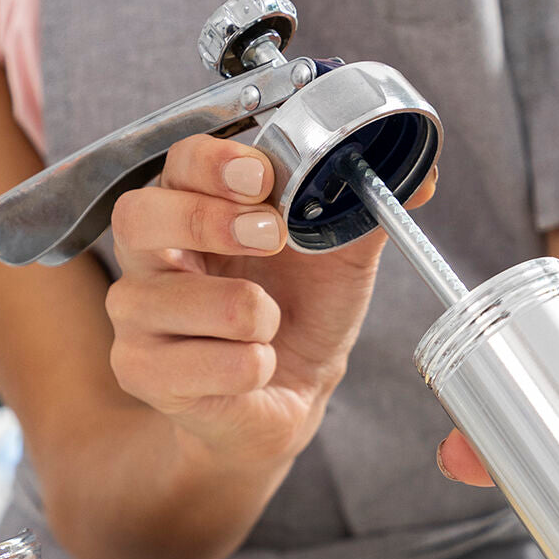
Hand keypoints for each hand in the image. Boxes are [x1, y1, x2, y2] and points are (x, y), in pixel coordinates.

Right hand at [106, 135, 432, 459]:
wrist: (294, 394)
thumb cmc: (302, 316)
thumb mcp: (340, 257)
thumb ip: (366, 210)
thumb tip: (421, 176)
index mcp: (193, 209)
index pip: (176, 164)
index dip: (214, 165)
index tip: (262, 179)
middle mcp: (151, 256)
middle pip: (139, 217)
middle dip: (209, 224)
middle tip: (270, 237)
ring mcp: (136, 316)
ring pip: (167, 300)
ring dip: (245, 313)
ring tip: (270, 323)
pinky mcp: (141, 371)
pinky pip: (192, 363)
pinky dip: (246, 367)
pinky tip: (257, 366)